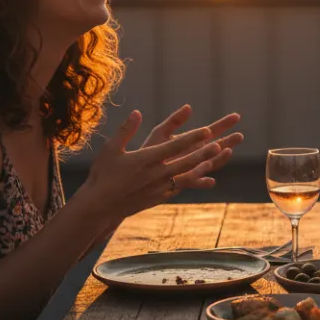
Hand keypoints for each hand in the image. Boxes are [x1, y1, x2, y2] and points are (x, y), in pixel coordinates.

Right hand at [83, 110, 228, 220]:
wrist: (100, 206)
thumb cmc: (103, 175)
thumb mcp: (111, 149)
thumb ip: (125, 130)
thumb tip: (137, 112)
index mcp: (146, 159)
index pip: (174, 146)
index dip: (192, 138)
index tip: (206, 130)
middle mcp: (156, 174)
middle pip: (186, 161)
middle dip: (204, 152)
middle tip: (219, 144)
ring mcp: (159, 187)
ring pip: (186, 176)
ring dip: (201, 167)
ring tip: (214, 160)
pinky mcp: (159, 197)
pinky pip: (180, 187)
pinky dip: (192, 181)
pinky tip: (202, 178)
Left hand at [142, 104, 243, 179]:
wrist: (137, 172)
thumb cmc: (148, 150)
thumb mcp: (161, 133)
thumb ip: (175, 121)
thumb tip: (189, 106)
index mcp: (191, 141)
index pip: (211, 131)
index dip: (224, 124)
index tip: (237, 116)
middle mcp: (194, 155)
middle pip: (215, 147)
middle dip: (228, 141)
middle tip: (240, 135)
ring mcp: (190, 169)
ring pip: (209, 164)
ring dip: (219, 159)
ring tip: (228, 152)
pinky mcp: (181, 182)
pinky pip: (192, 182)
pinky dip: (202, 181)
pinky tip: (211, 181)